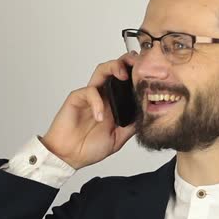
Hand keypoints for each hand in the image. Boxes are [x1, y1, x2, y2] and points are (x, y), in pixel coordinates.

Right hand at [40, 52, 137, 169]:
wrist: (70, 157)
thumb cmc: (89, 147)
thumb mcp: (119, 137)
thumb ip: (131, 126)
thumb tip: (148, 117)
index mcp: (113, 102)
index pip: (125, 80)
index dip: (135, 72)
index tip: (148, 69)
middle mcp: (103, 96)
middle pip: (114, 69)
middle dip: (126, 61)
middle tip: (137, 64)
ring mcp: (90, 96)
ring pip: (101, 71)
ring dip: (113, 68)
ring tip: (123, 76)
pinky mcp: (76, 99)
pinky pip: (89, 92)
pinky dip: (97, 102)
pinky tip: (99, 117)